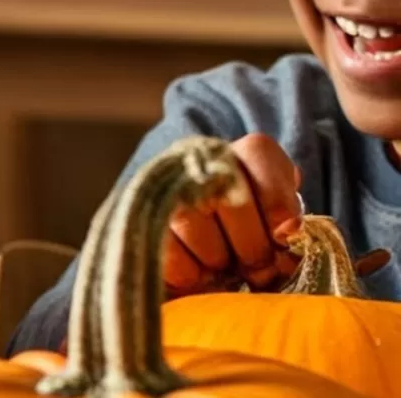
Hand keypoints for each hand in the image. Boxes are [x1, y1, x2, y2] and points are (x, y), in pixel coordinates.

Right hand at [162, 133, 304, 295]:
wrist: (203, 275)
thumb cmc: (254, 250)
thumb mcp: (281, 233)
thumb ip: (289, 227)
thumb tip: (287, 231)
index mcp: (242, 156)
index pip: (258, 153)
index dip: (275, 198)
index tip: (284, 237)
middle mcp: (198, 160)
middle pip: (231, 197)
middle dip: (251, 245)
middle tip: (257, 270)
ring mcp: (164, 187)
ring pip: (193, 221)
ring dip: (218, 259)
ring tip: (224, 271)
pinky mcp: (139, 219)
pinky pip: (167, 247)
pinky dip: (189, 271)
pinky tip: (197, 274)